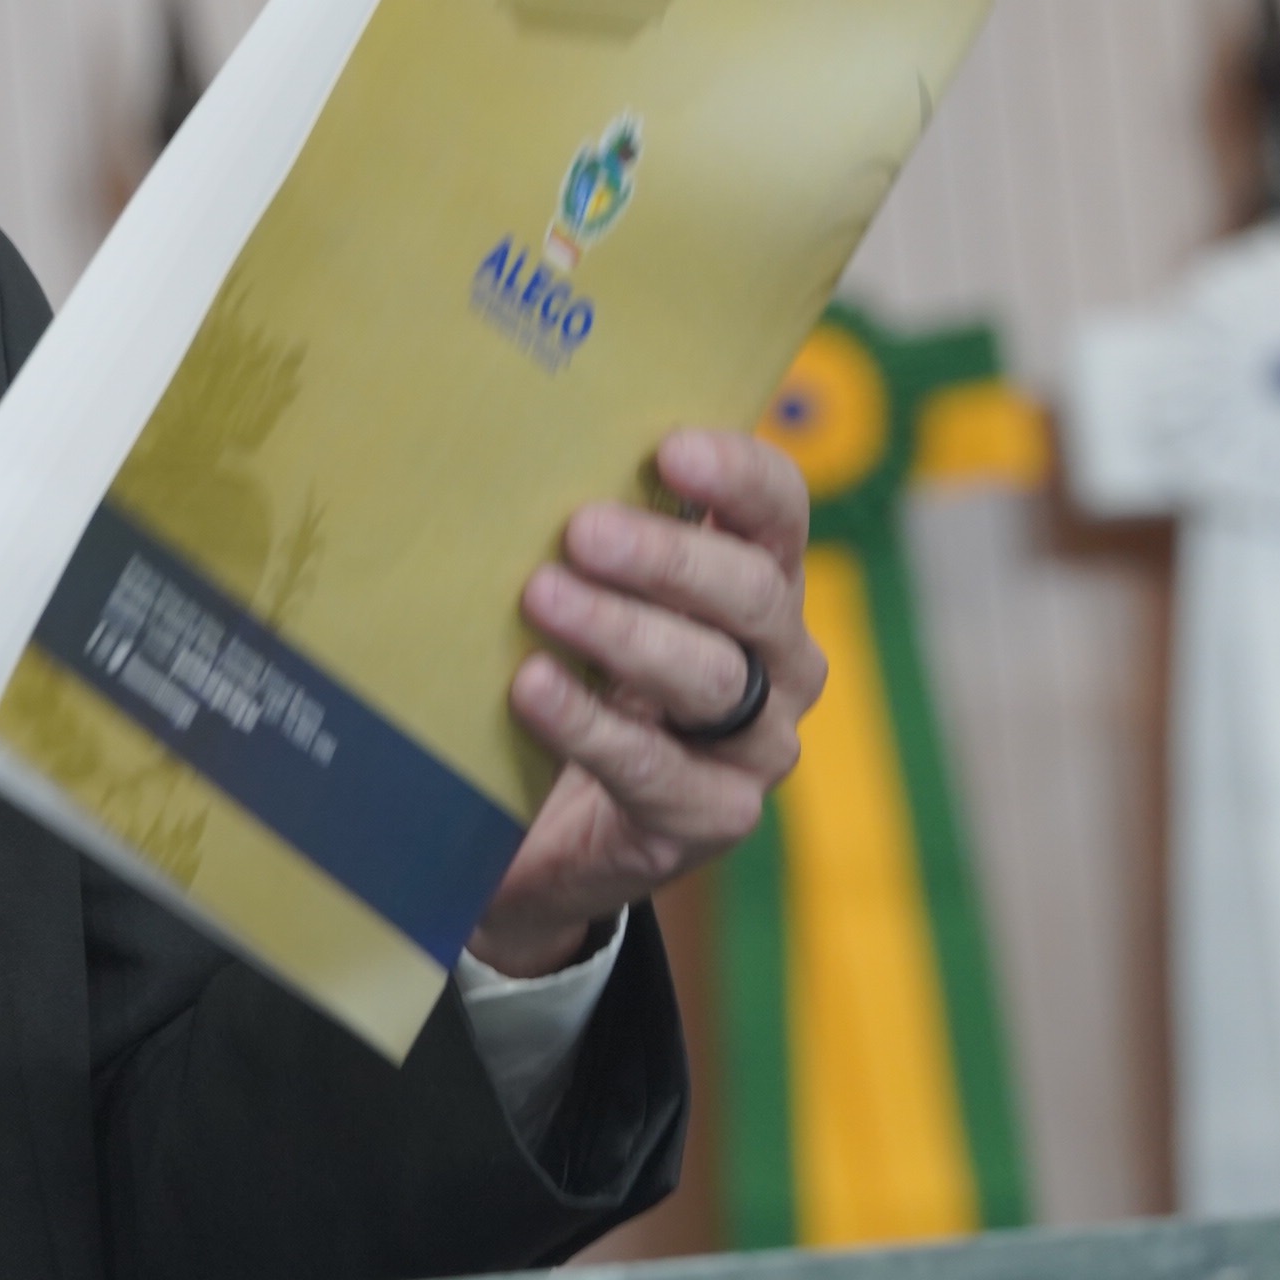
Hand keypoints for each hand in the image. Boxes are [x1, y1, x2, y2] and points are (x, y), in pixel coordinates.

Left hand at [466, 427, 820, 977]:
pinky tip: (532, 688)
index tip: (671, 449)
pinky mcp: (711, 817)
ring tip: (542, 598)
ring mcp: (756, 745)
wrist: (551, 830)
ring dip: (624, 632)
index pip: (776, 510)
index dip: (737, 475)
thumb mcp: (583, 598)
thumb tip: (500, 450)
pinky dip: (589, 724)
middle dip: (666, 558)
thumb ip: (577, 536)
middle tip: (582, 531)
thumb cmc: (571, 675)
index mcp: (756, 583)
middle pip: (751, 593)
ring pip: (712, 678)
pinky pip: (656, 767)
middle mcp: (778, 661)